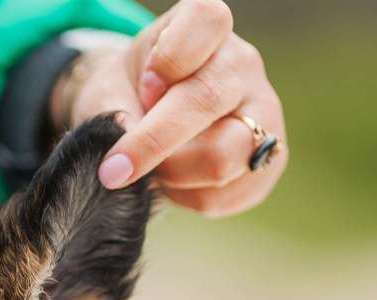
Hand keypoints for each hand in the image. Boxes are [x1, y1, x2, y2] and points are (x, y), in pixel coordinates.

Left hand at [60, 0, 286, 216]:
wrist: (144, 120)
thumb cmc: (125, 96)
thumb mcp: (108, 91)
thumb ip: (113, 115)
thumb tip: (128, 162)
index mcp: (206, 28)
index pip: (204, 24)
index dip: (168, 61)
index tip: (142, 89)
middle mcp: (242, 64)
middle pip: (207, 101)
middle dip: (152, 143)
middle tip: (113, 171)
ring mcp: (264, 112)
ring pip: (222, 158)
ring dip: (173, 175)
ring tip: (155, 168)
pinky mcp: (268, 160)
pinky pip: (228, 193)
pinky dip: (190, 198)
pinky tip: (177, 182)